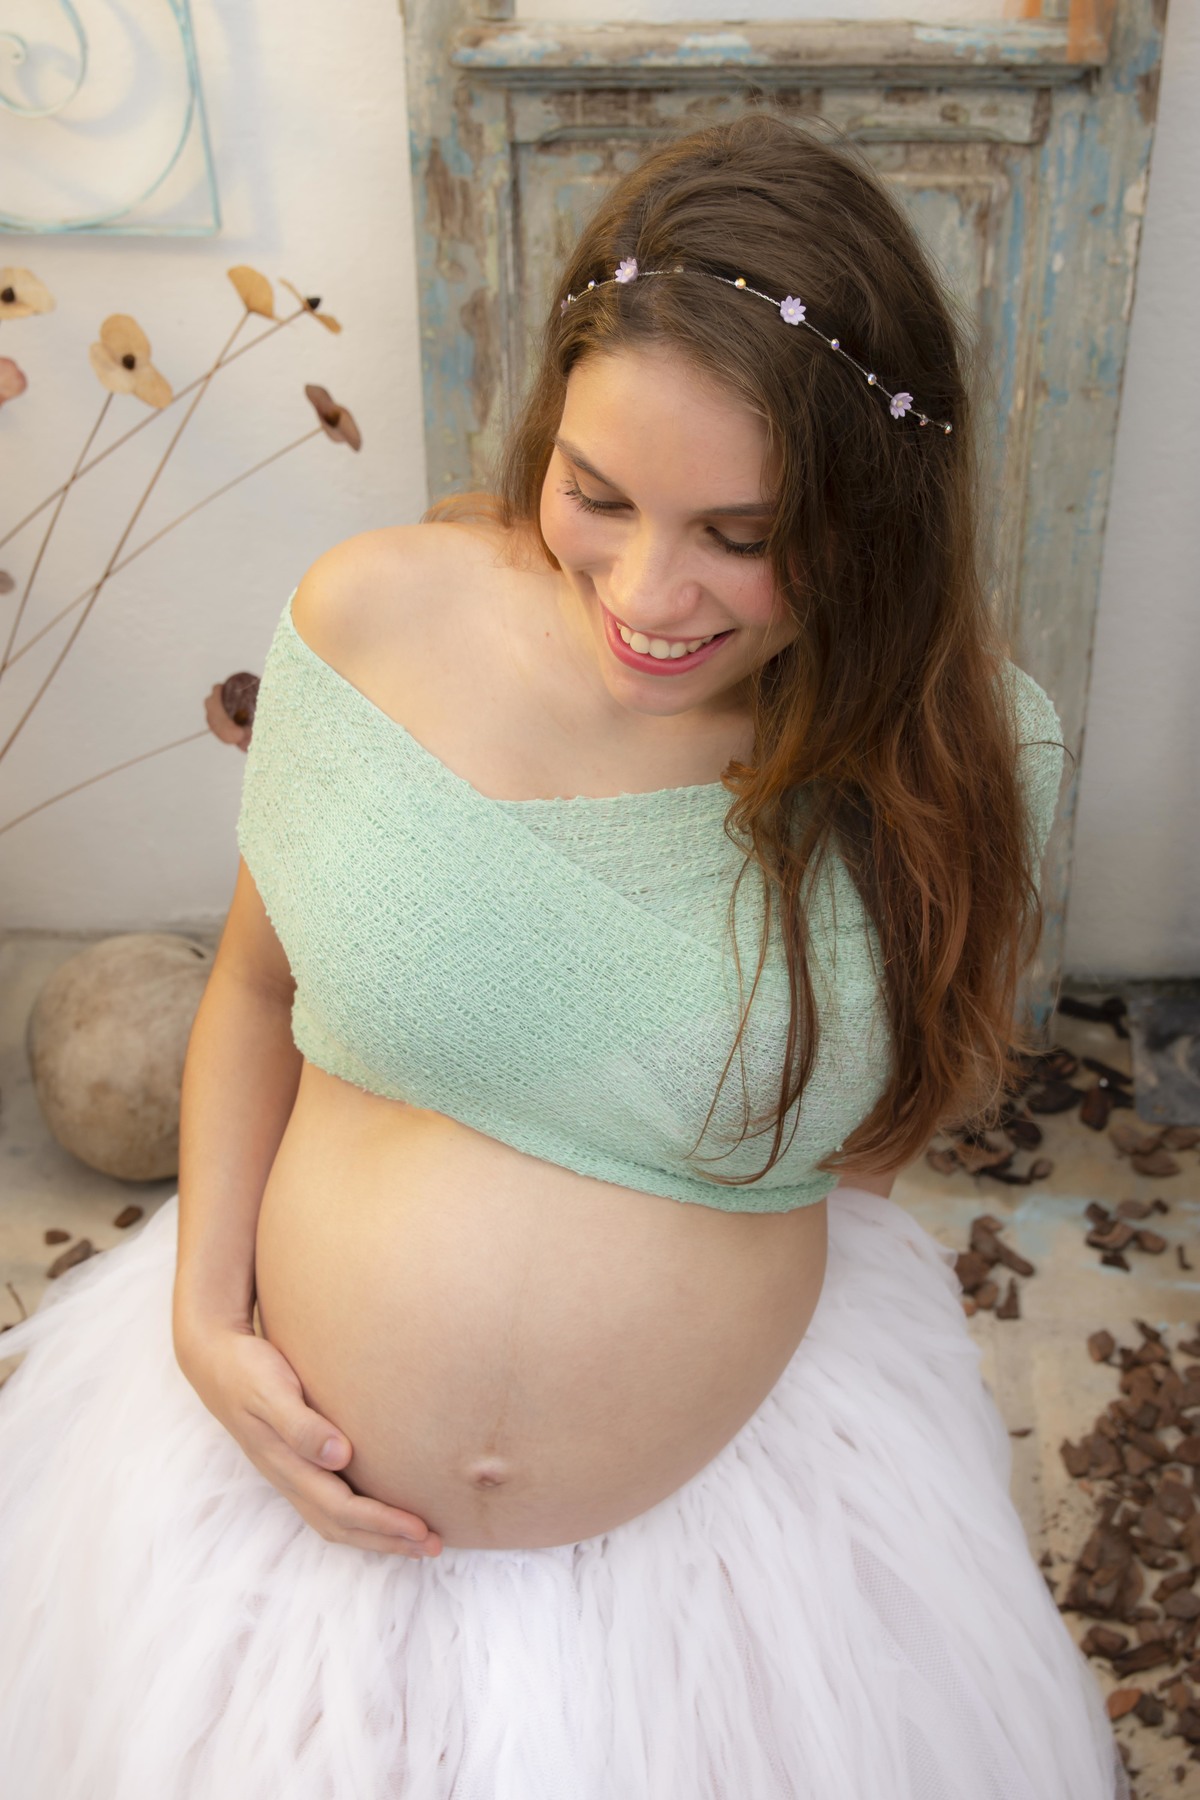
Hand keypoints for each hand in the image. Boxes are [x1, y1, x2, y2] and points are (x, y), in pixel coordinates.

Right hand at [174, 1318, 441, 1557]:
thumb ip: (301, 1425)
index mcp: (286, 1465)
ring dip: (378, 1535)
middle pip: (342, 1525)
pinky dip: (362, 1517)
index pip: (340, 1509)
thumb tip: (339, 1456)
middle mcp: (289, 1477)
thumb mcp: (270, 1391)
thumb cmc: (246, 1370)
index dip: (381, 1523)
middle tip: (434, 1546)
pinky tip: (384, 1510)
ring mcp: (291, 1473)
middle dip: (388, 1541)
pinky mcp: (296, 1462)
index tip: (420, 1528)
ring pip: (336, 1520)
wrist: (213, 1359)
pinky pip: (331, 1503)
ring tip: (418, 1539)